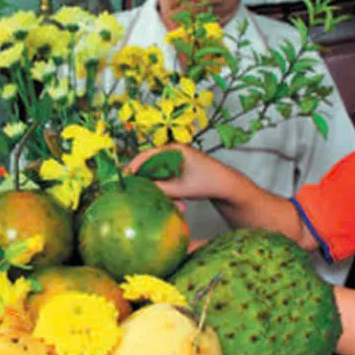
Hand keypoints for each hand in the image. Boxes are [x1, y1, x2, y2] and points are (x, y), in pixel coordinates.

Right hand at [127, 144, 244, 202]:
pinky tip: (179, 204)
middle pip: (152, 166)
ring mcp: (178, 161)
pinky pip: (168, 180)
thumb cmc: (207, 183)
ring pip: (160, 176)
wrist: (228, 186)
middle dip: (150, 183)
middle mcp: (174, 152)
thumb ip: (159, 188)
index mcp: (173, 150)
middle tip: (141, 195)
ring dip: (163, 191)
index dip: (134, 167)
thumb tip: (139, 191)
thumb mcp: (180, 188)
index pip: (146, 155)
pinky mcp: (181, 170)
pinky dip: (171, 191)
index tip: (125, 179)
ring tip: (174, 204)